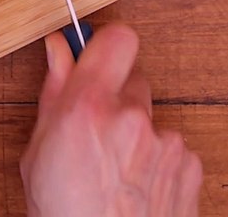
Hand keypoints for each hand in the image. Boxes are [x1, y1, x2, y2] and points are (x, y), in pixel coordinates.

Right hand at [21, 24, 203, 216]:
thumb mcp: (38, 155)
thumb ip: (54, 94)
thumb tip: (59, 50)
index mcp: (87, 108)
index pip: (117, 37)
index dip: (106, 44)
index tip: (95, 57)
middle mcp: (132, 119)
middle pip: (133, 80)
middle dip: (115, 98)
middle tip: (96, 131)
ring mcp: (167, 142)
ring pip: (150, 119)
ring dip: (136, 136)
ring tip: (114, 174)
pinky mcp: (189, 165)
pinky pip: (172, 146)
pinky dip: (156, 161)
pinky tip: (135, 189)